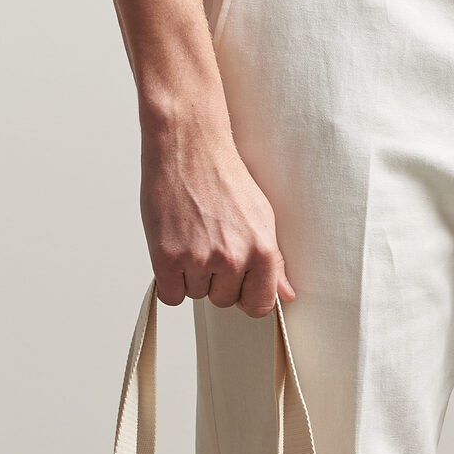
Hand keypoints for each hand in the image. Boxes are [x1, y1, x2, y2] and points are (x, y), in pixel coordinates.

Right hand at [141, 117, 295, 317]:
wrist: (188, 147)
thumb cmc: (223, 176)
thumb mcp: (262, 217)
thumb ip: (273, 262)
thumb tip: (286, 295)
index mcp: (261, 250)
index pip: (259, 306)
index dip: (246, 297)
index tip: (239, 286)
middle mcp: (233, 259)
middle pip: (223, 301)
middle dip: (216, 280)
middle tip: (209, 244)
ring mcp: (199, 260)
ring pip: (196, 295)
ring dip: (191, 276)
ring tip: (191, 238)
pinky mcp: (167, 258)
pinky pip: (171, 295)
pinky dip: (170, 280)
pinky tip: (174, 252)